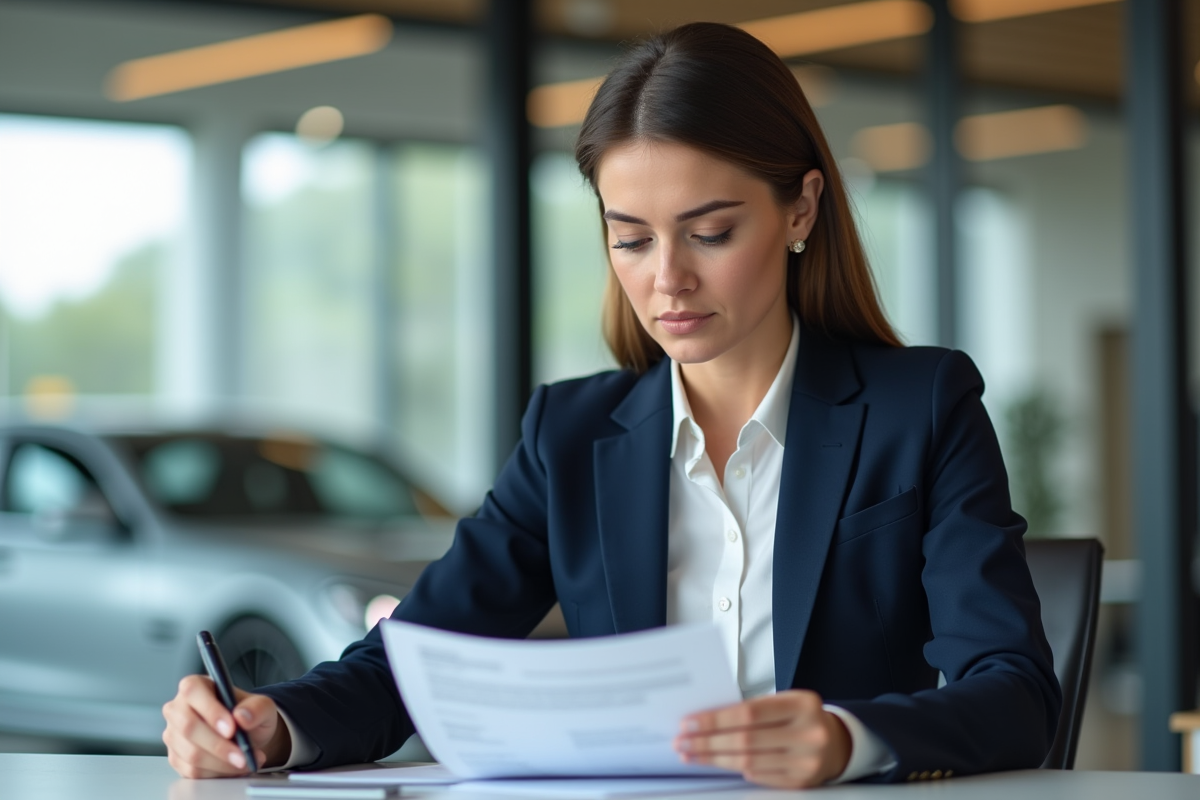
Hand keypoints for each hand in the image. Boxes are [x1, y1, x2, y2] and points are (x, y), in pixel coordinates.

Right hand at [162, 675, 290, 777]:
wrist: (247, 735)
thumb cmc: (249, 714)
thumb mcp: (262, 706)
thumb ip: (256, 708)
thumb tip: (241, 717)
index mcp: (195, 685)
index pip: (193, 691)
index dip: (211, 711)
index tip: (232, 729)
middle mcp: (178, 708)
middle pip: (188, 727)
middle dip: (218, 745)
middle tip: (242, 756)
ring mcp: (174, 734)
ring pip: (191, 753)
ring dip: (222, 763)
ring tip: (246, 761)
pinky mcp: (176, 758)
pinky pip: (192, 771)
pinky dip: (217, 772)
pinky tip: (234, 768)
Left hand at [673, 689, 850, 788]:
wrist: (836, 743)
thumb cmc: (801, 718)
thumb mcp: (784, 702)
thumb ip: (753, 709)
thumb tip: (706, 720)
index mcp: (802, 704)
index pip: (749, 713)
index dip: (715, 720)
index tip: (689, 723)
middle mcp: (809, 733)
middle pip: (745, 740)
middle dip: (707, 742)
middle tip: (683, 742)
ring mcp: (807, 761)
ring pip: (749, 762)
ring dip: (714, 759)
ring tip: (692, 754)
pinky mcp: (802, 782)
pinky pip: (759, 777)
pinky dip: (736, 770)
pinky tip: (718, 764)